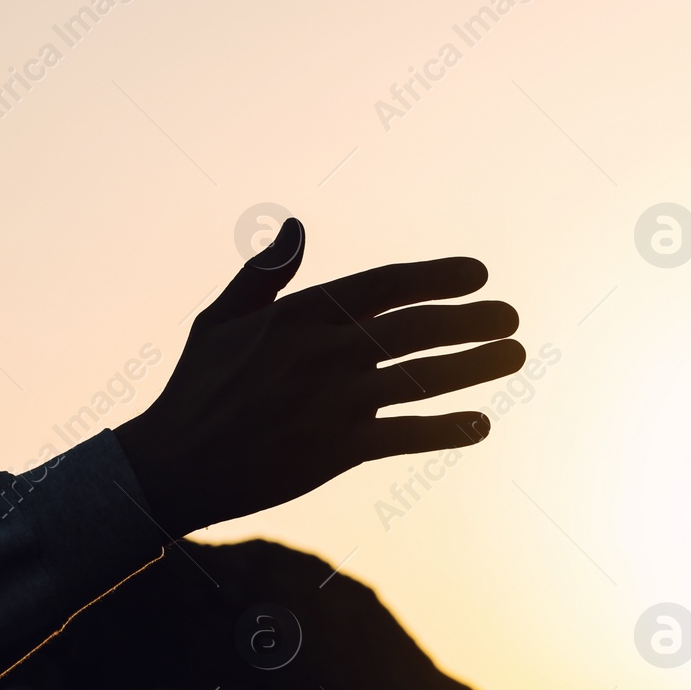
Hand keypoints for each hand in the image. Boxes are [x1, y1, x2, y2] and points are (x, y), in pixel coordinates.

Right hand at [116, 218, 522, 534]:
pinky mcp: (339, 450)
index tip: (478, 273)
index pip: (386, 284)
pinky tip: (479, 423)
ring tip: (514, 356)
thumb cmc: (198, 386)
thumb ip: (265, 273)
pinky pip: (407, 436)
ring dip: (475, 366)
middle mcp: (325, 353)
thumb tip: (295, 225)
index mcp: (301, 314)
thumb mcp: (223, 318)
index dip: (438, 276)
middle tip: (511, 316)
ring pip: (423, 378)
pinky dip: (447, 430)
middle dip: (472, 319)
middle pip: (417, 328)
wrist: (176, 463)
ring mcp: (335, 402)